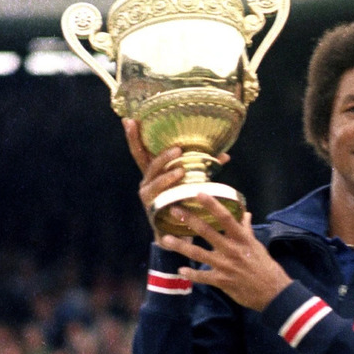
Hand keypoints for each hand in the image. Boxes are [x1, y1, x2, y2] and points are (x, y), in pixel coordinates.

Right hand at [122, 118, 229, 239]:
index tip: (128, 120)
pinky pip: (160, 204)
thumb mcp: (190, 182)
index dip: (133, 137)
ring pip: (154, 185)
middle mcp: (146, 183)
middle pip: (149, 166)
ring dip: (167, 178)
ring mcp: (148, 198)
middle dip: (162, 158)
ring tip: (181, 172)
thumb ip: (203, 168)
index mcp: (152, 172)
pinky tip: (179, 198)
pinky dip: (170, 200)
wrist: (176, 233)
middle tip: (177, 149)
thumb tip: (225, 156)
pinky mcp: (153, 213)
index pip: (140, 151)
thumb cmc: (182, 202)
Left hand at [159, 193, 292, 311]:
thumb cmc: (264, 265)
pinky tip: (181, 270)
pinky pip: (202, 277)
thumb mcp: (256, 245)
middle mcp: (231, 249)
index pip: (225, 217)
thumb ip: (246, 229)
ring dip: (180, 246)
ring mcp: (225, 265)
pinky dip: (191, 274)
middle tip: (174, 210)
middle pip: (207, 231)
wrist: (272, 291)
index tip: (199, 193)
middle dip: (189, 220)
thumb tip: (245, 213)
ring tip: (164, 239)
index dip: (212, 205)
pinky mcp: (221, 281)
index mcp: (242, 238)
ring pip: (198, 253)